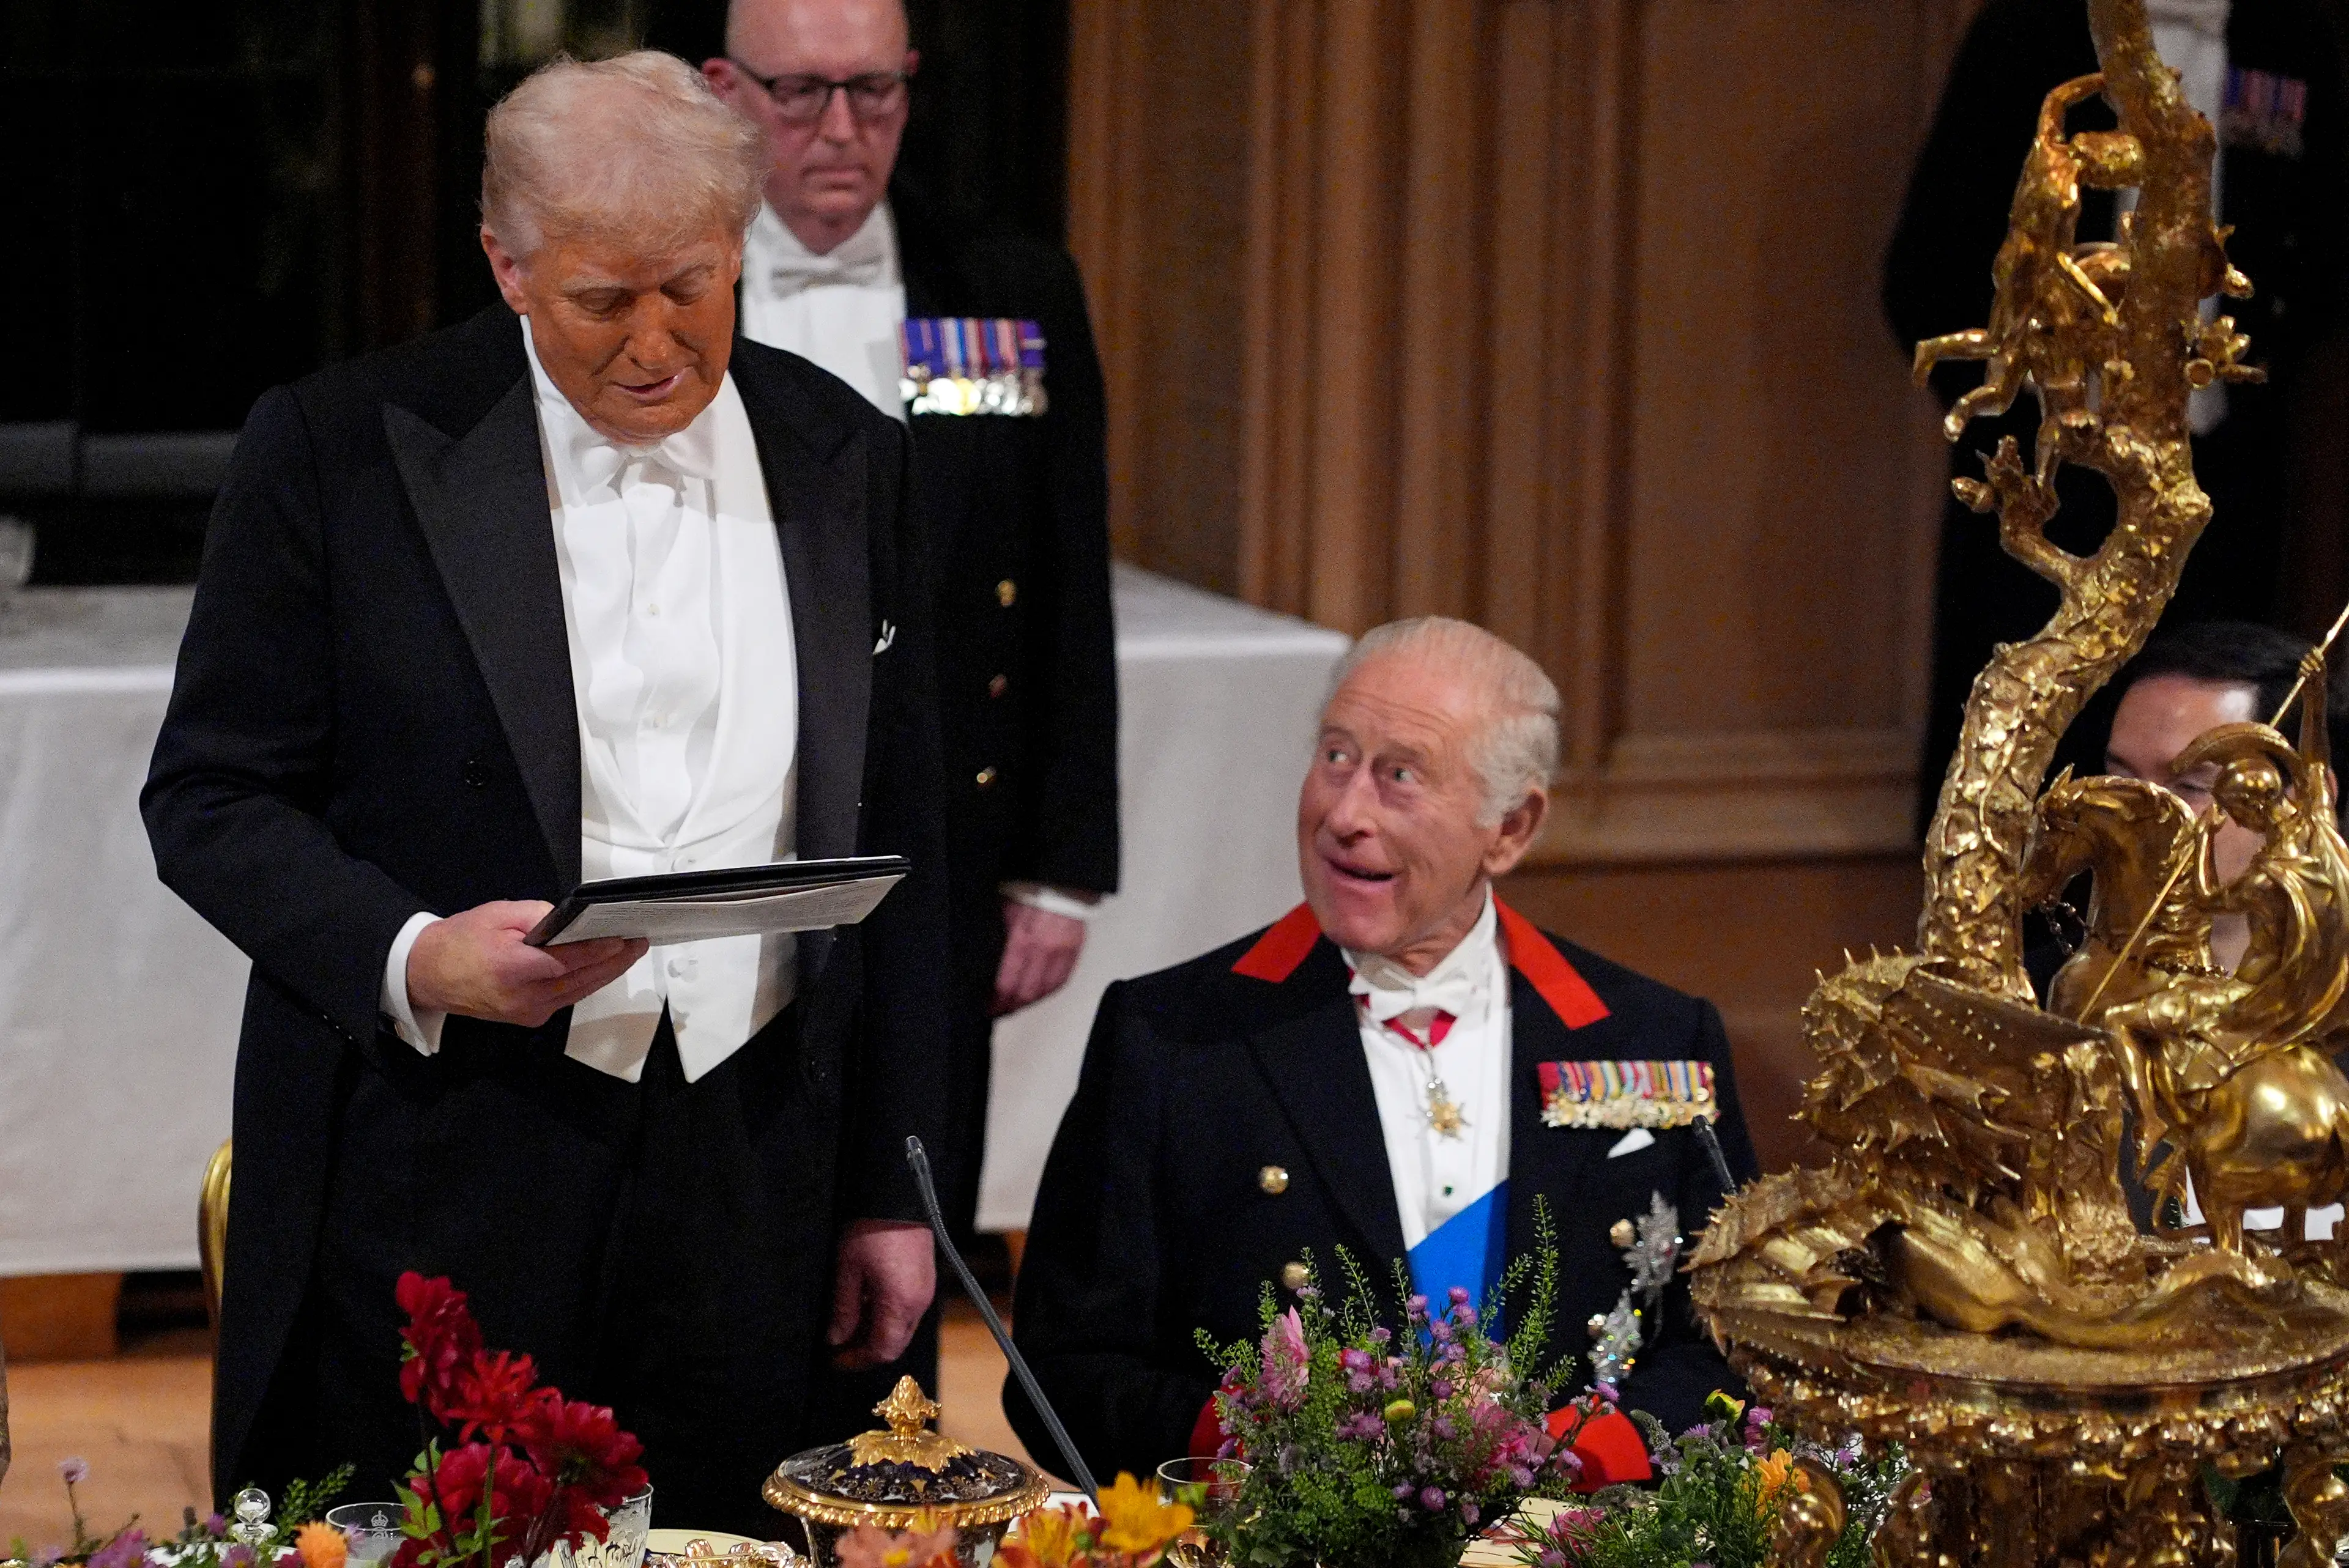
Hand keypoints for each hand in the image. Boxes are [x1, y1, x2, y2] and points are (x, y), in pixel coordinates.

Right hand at [406, 901, 646, 1026]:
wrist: (428, 974)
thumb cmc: (460, 941)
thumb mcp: (497, 915)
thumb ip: (538, 916)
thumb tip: (573, 920)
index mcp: (512, 969)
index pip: (567, 960)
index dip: (598, 950)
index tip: (623, 939)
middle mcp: (523, 997)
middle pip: (580, 980)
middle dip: (614, 961)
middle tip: (638, 943)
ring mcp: (527, 1012)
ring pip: (578, 992)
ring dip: (606, 973)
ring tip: (629, 953)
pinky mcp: (529, 1018)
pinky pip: (567, 999)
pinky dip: (586, 982)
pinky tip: (602, 968)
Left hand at [828, 1220, 936, 1368]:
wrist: (897, 1197)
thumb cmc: (871, 1230)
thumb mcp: (848, 1270)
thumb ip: (843, 1309)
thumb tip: (837, 1338)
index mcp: (900, 1304)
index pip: (882, 1350)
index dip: (857, 1359)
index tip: (836, 1359)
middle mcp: (919, 1303)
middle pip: (895, 1344)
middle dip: (868, 1350)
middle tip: (842, 1347)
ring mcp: (925, 1291)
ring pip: (902, 1328)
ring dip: (877, 1333)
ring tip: (851, 1324)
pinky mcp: (925, 1279)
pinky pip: (908, 1311)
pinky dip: (888, 1317)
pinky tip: (868, 1305)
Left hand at [992, 902, 1085, 1015]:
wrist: (1061, 880)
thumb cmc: (1029, 891)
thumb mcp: (1003, 911)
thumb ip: (997, 939)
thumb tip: (983, 964)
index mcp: (1021, 938)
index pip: (1005, 983)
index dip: (995, 1001)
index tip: (986, 1006)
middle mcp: (1043, 949)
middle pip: (1024, 993)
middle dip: (1008, 1006)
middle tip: (997, 1011)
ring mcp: (1061, 952)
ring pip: (1043, 991)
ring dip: (1027, 1003)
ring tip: (1014, 1007)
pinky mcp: (1074, 950)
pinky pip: (1060, 981)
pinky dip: (1046, 993)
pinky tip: (1036, 996)